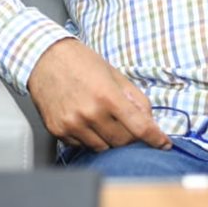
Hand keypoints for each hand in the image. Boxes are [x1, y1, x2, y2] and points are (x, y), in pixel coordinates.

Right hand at [26, 38, 170, 151]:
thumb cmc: (79, 61)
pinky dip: (90, 138)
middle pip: (122, 142)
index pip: (139, 127)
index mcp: (107, 96)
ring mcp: (72, 125)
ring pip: (103, 148)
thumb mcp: (114, 74)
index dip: (155, 139)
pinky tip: (87, 121)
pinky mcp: (58, 131)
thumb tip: (149, 119)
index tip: (163, 144)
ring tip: (104, 119)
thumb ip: (134, 98)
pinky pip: (82, 145)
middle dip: (131, 136)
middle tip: (129, 125)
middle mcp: (89, 113)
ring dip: (110, 139)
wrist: (44, 58)